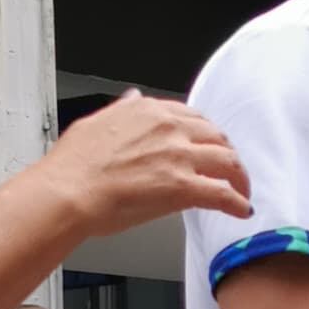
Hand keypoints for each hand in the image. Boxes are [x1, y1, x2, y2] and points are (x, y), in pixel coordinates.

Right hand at [49, 90, 249, 232]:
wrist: (67, 191)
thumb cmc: (74, 166)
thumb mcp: (96, 122)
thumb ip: (121, 110)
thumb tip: (133, 98)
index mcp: (148, 111)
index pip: (191, 117)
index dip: (205, 134)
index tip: (207, 145)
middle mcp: (169, 128)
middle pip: (216, 136)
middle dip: (227, 154)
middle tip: (230, 170)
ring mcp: (179, 157)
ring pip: (228, 161)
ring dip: (239, 177)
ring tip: (241, 191)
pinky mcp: (183, 187)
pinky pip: (224, 194)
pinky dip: (238, 203)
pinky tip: (242, 210)